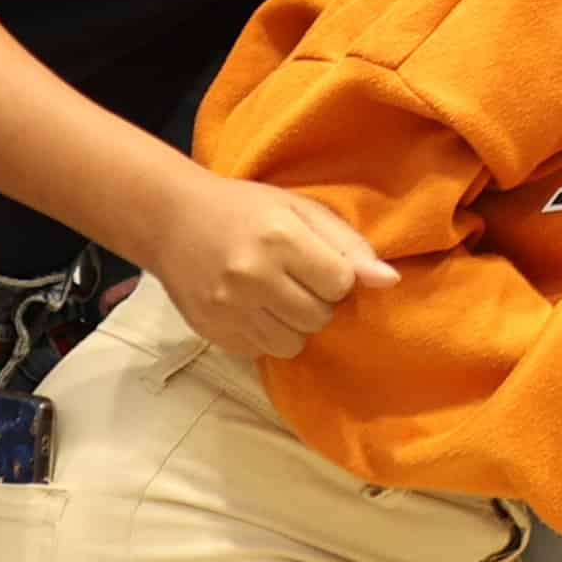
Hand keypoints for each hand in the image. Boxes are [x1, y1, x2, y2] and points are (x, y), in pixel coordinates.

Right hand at [144, 175, 394, 363]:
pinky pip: (261, 351)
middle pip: (318, 317)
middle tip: (296, 278)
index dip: (336, 275)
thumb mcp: (300, 210)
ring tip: (276, 295)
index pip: (340, 283)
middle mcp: (251, 277)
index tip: (317, 261)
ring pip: (292, 343)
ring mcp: (227, 308)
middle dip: (318, 301)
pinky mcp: (211, 331)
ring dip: (293, 324)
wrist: (171, 220)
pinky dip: (264, 335)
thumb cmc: (245, 210)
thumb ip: (348, 244)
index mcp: (279, 239)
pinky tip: (252, 308)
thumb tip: (389, 281)